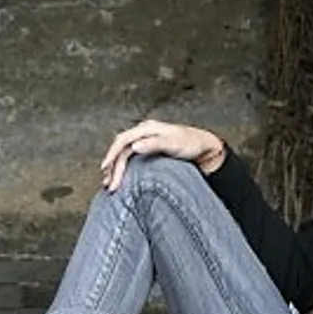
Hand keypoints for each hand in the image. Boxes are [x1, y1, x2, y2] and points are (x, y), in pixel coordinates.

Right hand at [100, 119, 224, 191]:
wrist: (206, 149)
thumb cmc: (192, 144)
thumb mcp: (174, 143)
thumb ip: (154, 144)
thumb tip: (134, 146)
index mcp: (148, 128)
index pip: (123, 140)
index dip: (112, 155)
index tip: (106, 169)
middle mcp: (145, 133)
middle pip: (122, 149)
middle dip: (113, 166)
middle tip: (110, 185)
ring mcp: (147, 141)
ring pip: (125, 154)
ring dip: (117, 169)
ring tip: (111, 184)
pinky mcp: (150, 150)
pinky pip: (131, 158)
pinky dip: (124, 168)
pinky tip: (122, 178)